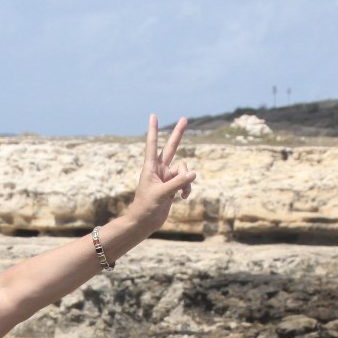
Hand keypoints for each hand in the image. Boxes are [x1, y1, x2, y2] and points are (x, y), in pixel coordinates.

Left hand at [122, 115, 196, 230]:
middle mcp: (159, 170)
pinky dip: (187, 188)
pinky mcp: (173, 186)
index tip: (153, 116)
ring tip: (182, 194)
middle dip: (178, 134)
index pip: (152, 145)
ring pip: (183, 170)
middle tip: (184, 118)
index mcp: (150, 168)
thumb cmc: (146, 207)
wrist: (144, 222)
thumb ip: (178, 183)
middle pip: (171, 148)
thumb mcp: (162, 194)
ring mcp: (167, 177)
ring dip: (186, 181)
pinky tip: (183, 197)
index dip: (153, 130)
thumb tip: (193, 173)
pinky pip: (185, 181)